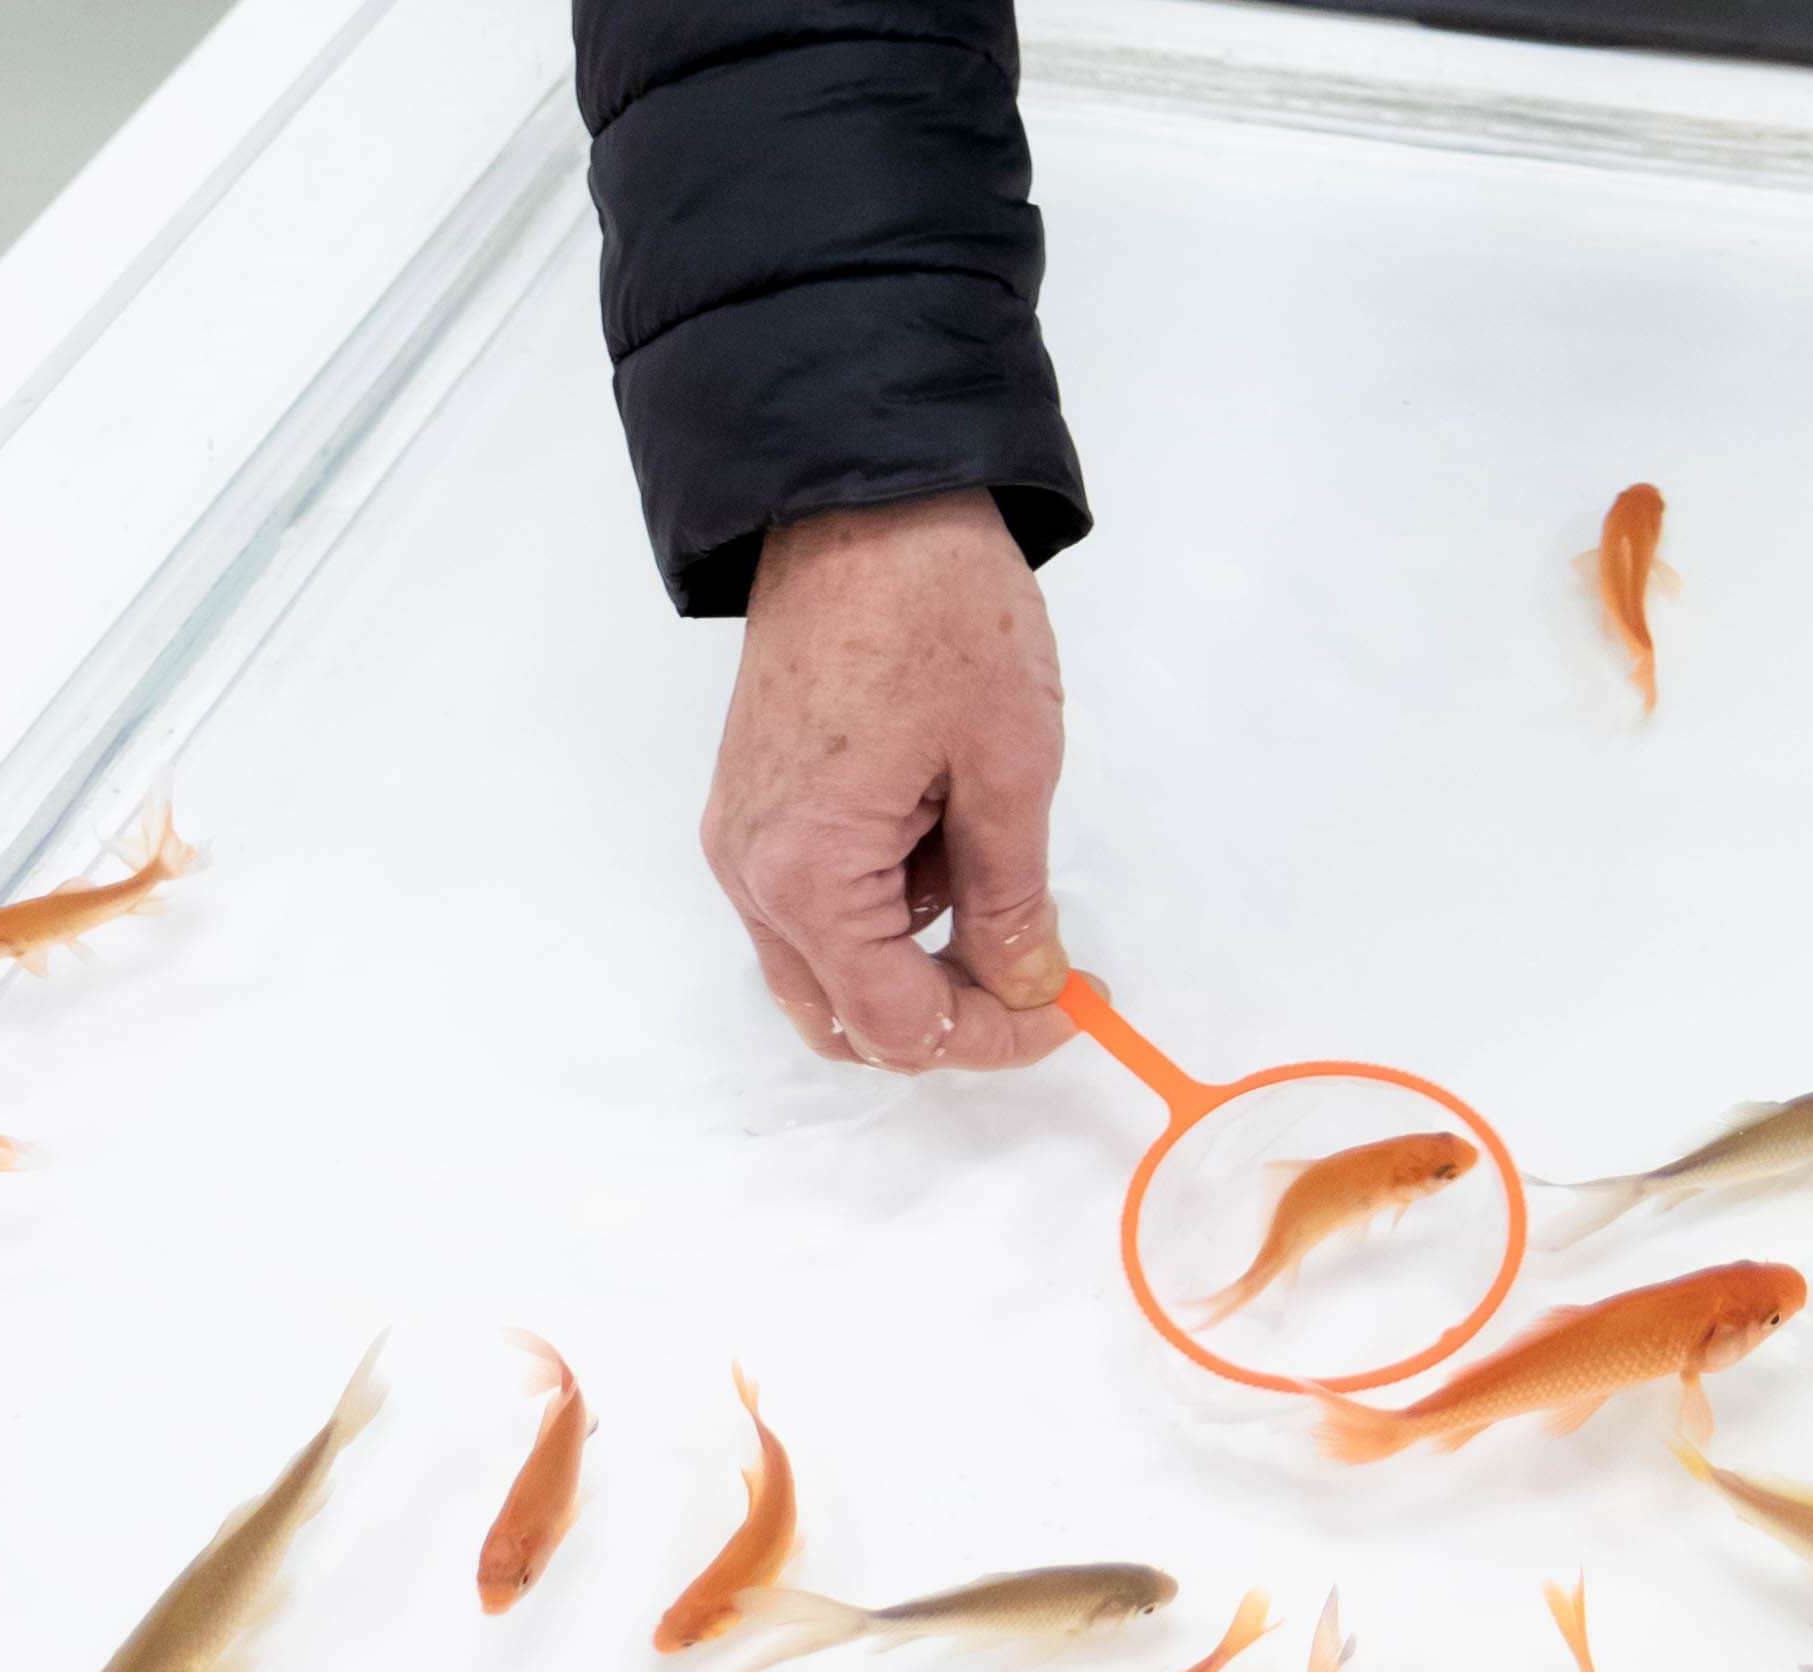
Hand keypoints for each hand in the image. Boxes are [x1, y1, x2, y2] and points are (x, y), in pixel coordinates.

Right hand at [700, 492, 1075, 1070]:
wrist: (860, 493)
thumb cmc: (936, 611)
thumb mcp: (1009, 766)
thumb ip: (1012, 901)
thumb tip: (1027, 985)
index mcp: (808, 874)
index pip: (898, 1028)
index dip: (993, 1037)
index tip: (1070, 1008)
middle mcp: (752, 873)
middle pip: (847, 1021)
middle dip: (949, 1015)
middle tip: (1038, 974)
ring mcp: (743, 839)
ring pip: (827, 970)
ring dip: (915, 959)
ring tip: (990, 867)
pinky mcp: (754, 803)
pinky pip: (815, 905)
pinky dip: (885, 906)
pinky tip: (941, 829)